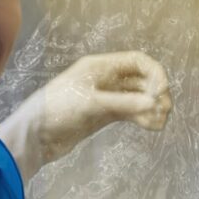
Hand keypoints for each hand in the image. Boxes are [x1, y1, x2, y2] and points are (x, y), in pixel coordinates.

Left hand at [0, 51, 171, 182]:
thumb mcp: (92, 104)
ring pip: (136, 98)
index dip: (155, 73)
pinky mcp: (102, 115)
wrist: (35, 136)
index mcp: (100, 66)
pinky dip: (141, 117)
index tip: (162, 92)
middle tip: (164, 109)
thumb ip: (124, 104)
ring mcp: (105, 97)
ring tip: (160, 122)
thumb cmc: (58, 110)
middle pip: (140, 79)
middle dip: (156, 92)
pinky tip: (151, 126)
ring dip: (150, 107)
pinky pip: (129, 112)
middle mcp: (105, 79)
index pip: (137, 61)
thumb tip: (155, 104)